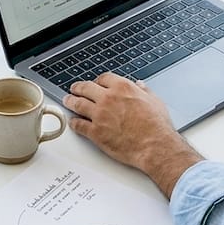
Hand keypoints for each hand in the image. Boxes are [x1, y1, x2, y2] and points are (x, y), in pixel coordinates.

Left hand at [65, 73, 202, 197]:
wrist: (154, 146)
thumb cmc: (157, 125)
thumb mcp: (154, 100)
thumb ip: (144, 91)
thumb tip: (140, 85)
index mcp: (122, 88)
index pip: (103, 78)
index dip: (97, 81)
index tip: (94, 84)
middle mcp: (108, 98)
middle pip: (85, 88)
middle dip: (78, 88)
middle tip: (74, 89)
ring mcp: (100, 115)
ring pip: (78, 104)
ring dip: (70, 101)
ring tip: (67, 101)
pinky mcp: (95, 132)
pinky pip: (79, 125)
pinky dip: (73, 123)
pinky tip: (73, 122)